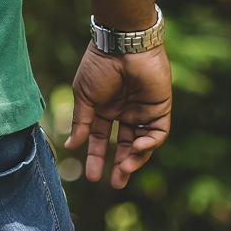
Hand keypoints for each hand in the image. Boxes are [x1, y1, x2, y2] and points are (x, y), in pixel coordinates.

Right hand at [66, 43, 172, 188]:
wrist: (123, 47)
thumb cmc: (99, 68)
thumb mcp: (85, 98)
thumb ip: (82, 123)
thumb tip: (71, 146)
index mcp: (104, 109)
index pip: (100, 139)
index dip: (96, 157)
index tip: (91, 176)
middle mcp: (124, 112)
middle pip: (123, 145)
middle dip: (120, 165)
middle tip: (115, 183)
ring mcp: (142, 111)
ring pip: (141, 143)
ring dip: (134, 159)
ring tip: (124, 170)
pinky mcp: (160, 108)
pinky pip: (158, 132)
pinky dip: (149, 144)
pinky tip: (137, 147)